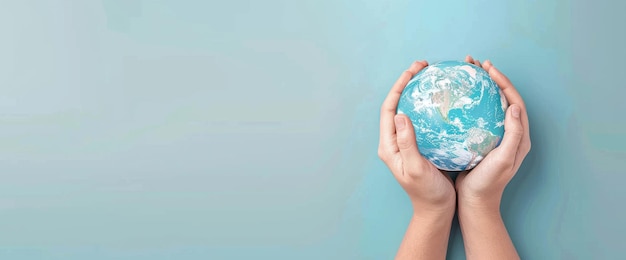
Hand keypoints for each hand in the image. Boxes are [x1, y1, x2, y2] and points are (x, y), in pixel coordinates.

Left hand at [378, 60, 455, 213]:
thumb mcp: (415, 168)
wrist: (436, 210)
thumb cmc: (427, 192)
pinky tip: (446, 100)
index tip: (413, 71)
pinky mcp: (420, 145)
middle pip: (397, 104)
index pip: (389, 108)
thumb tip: (400, 114)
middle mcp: (395, 141)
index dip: (399, 86)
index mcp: (389, 145)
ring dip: (419, 92)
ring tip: (433, 76)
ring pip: (411, 110)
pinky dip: (431, 106)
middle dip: (408, 83)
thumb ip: (407, 142)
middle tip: (424, 66)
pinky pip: (424, 120)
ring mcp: (407, 143)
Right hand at [456, 55, 531, 209]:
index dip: (503, 82)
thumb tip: (513, 106)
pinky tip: (453, 98)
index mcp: (518, 136)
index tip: (488, 69)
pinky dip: (467, 102)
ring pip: (488, 104)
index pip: (514, 101)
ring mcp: (494, 136)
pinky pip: (476, 115)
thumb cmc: (488, 183)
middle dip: (490, 78)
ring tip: (465, 73)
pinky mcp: (480, 140)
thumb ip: (512, 134)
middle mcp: (509, 133)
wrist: (474, 202)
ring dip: (479, 87)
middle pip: (501, 98)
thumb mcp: (502, 159)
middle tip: (475, 63)